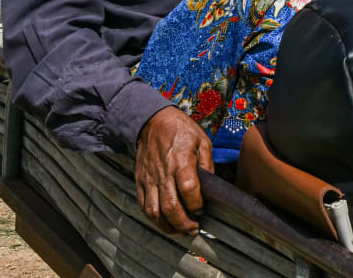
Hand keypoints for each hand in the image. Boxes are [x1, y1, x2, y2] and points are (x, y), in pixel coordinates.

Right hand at [135, 106, 213, 234]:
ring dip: (167, 226)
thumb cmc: (181, 131)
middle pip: (170, 206)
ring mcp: (149, 179)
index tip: (203, 210)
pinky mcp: (140, 182)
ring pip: (154, 211)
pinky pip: (143, 206)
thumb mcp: (202, 141)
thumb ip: (208, 164)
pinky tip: (165, 222)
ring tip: (180, 230)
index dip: (197, 205)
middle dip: (183, 223)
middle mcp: (163, 172)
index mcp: (182, 161)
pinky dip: (154, 219)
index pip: (189, 190)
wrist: (153, 122)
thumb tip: (212, 186)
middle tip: (193, 229)